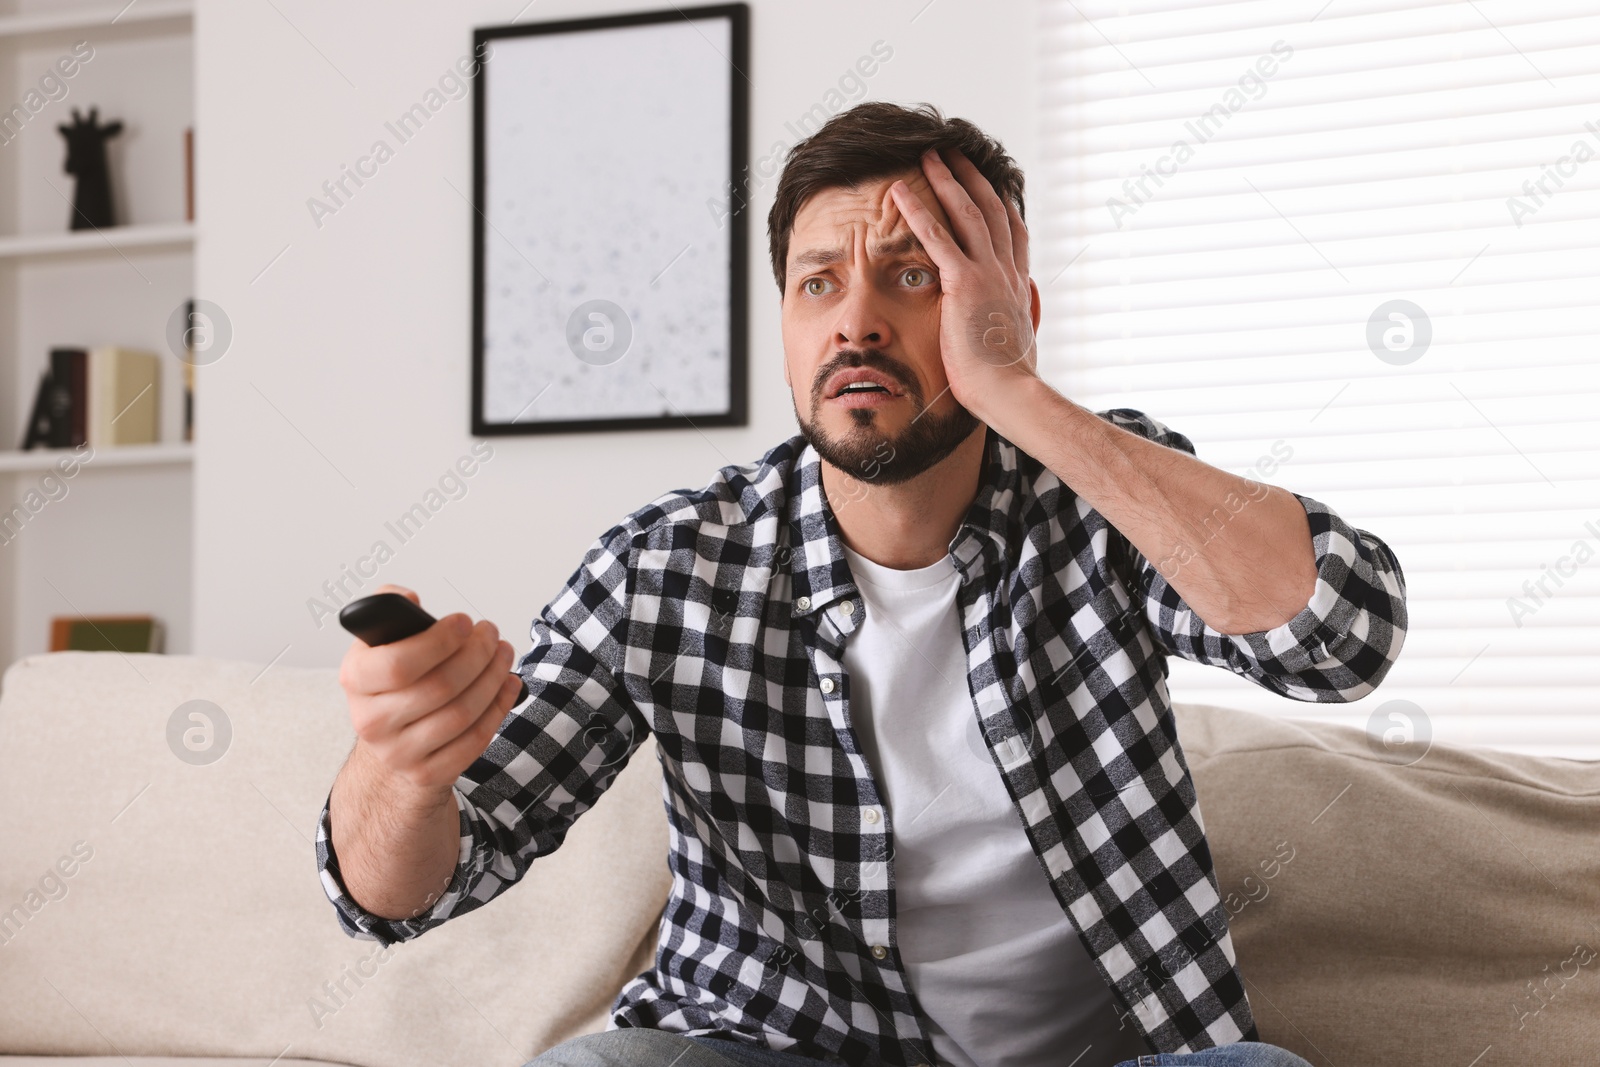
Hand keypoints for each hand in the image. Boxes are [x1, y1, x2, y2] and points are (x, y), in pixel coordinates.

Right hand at [337, 583, 520, 793]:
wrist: (391, 739)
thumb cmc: (393, 679)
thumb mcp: (380, 642)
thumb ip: (388, 609)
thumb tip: (408, 599)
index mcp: (355, 680)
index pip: (398, 664)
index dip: (439, 641)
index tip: (465, 622)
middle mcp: (371, 721)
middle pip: (440, 687)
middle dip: (477, 655)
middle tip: (492, 634)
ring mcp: (399, 753)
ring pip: (461, 713)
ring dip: (492, 678)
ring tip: (502, 654)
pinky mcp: (428, 773)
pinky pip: (473, 741)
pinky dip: (498, 708)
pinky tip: (507, 685)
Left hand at [888, 147, 1040, 426]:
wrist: (1011, 395)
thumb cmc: (1010, 382)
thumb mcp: (1023, 340)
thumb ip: (1025, 314)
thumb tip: (1031, 298)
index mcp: (1019, 287)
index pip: (1013, 234)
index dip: (1001, 205)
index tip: (990, 184)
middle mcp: (1007, 273)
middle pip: (993, 210)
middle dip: (973, 179)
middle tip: (956, 153)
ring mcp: (988, 275)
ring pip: (968, 213)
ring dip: (948, 180)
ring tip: (929, 155)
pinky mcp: (965, 284)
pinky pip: (937, 237)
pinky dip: (917, 210)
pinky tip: (899, 192)